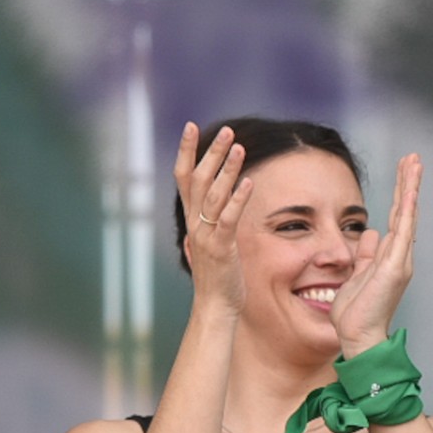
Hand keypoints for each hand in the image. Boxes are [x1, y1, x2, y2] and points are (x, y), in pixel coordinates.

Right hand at [173, 123, 254, 317]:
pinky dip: (238, 199)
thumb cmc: (216, 276)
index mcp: (192, 219)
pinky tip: (249, 181)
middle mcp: (195, 223)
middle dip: (211, 153)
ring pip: (213, 195)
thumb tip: (204, 207)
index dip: (186, 151)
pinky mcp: (222, 248)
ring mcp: (207, 235)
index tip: (190, 126)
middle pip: (198, 180)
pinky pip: (229, 219)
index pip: (184, 178)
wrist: (214, 306)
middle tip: (226, 131)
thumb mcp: (208, 241)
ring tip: (238, 146)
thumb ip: (206, 221)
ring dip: (226, 169)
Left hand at [331, 153, 420, 355]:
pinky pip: (403, 231)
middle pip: (405, 211)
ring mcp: (399, 260)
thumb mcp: (356, 275)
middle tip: (413, 158)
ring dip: (410, 188)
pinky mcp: (395, 266)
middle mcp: (398, 256)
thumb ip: (365, 254)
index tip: (402, 171)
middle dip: (408, 183)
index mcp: (388, 257)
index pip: (396, 219)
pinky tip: (410, 190)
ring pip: (407, 215)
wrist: (358, 336)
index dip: (399, 195)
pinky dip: (407, 209)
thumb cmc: (356, 313)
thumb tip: (370, 233)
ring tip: (415, 163)